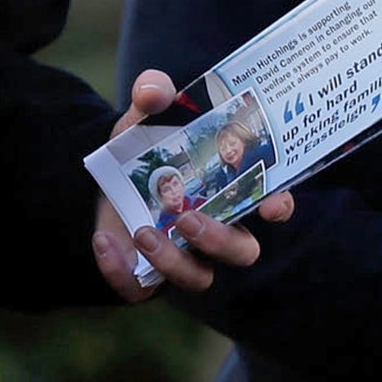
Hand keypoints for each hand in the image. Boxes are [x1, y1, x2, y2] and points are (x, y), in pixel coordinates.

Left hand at [91, 70, 295, 301]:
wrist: (102, 177)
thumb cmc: (143, 146)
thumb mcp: (144, 115)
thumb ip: (152, 92)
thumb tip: (154, 91)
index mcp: (229, 189)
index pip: (272, 202)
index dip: (279, 206)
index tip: (272, 205)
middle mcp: (215, 228)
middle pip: (241, 251)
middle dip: (220, 240)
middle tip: (187, 218)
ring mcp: (183, 255)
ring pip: (198, 277)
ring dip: (173, 261)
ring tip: (143, 231)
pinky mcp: (145, 274)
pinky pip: (141, 289)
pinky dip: (121, 272)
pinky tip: (104, 241)